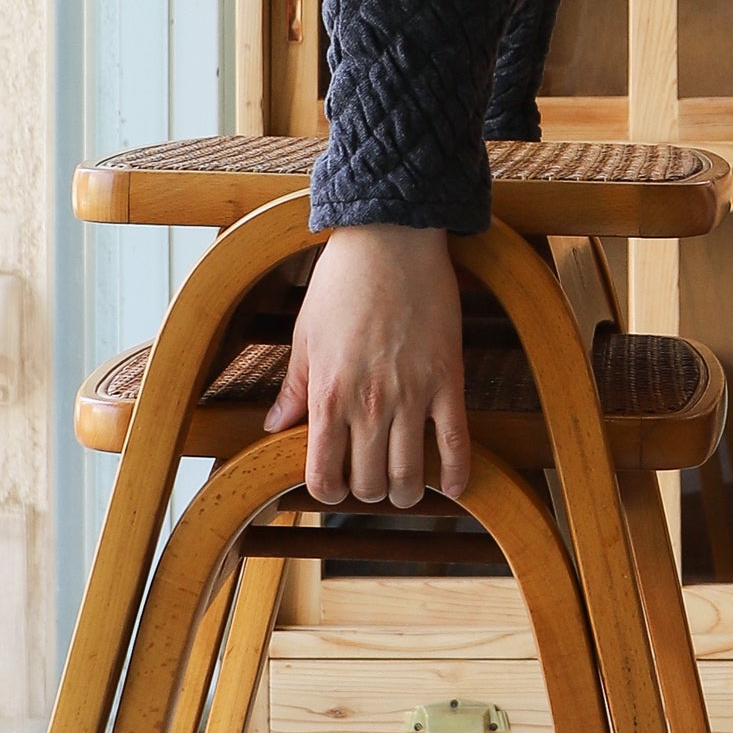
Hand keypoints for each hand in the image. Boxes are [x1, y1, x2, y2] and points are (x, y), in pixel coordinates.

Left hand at [268, 224, 470, 506]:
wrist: (391, 239)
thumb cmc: (342, 282)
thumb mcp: (306, 335)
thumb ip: (295, 388)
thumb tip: (275, 427)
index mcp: (329, 395)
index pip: (324, 475)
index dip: (327, 493)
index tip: (333, 487)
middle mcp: (370, 404)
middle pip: (370, 483)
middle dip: (368, 492)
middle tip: (370, 480)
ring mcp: (413, 395)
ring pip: (411, 474)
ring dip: (406, 492)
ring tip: (404, 486)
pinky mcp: (448, 381)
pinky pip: (456, 443)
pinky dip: (456, 474)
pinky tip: (453, 488)